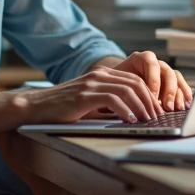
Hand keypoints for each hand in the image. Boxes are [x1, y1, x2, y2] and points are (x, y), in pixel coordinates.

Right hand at [18, 65, 165, 123]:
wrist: (37, 107)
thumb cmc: (63, 108)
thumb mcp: (89, 102)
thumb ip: (108, 103)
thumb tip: (133, 115)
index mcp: (101, 74)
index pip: (134, 80)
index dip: (149, 95)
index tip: (156, 110)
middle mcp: (98, 75)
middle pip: (135, 83)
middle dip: (150, 100)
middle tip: (157, 116)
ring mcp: (91, 84)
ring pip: (127, 90)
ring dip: (141, 106)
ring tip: (148, 120)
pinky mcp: (84, 96)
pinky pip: (113, 99)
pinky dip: (125, 110)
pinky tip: (131, 120)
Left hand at [107, 52, 192, 111]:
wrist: (117, 85)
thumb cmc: (116, 84)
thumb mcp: (117, 83)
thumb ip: (126, 89)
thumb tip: (133, 104)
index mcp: (141, 58)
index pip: (152, 64)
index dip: (154, 81)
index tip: (153, 97)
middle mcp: (155, 63)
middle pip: (167, 72)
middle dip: (169, 91)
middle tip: (167, 106)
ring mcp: (163, 72)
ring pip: (176, 78)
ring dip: (178, 94)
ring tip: (178, 109)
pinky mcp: (170, 82)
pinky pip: (180, 85)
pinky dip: (184, 94)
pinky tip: (186, 105)